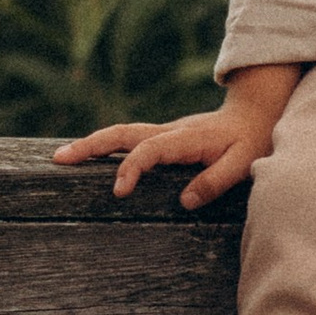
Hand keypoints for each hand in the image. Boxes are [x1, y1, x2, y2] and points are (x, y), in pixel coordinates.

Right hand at [56, 66, 299, 208]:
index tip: (118, 190)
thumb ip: (215, 182)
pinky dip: (105, 144)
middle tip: (60, 158)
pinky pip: (129, 139)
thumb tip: (184, 202)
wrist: (255, 113)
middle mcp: (170, 132)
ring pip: (122, 133)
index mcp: (186, 139)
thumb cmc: (251, 141)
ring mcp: (165, 132)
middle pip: (123, 133)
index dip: (131, 168)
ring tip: (62, 156)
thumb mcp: (244, 164)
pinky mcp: (164, 137)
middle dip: (91, 145)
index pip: (150, 151)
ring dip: (92, 143)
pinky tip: (89, 155)